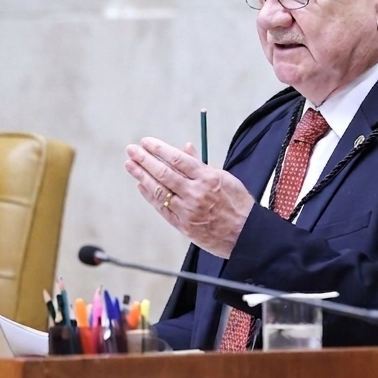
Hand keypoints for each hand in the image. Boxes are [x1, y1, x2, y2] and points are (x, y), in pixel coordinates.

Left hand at [124, 136, 256, 258]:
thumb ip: (202, 164)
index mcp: (207, 178)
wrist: (246, 236)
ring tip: (130, 165)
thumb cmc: (238, 204)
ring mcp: (188, 211)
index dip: (159, 149)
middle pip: (164, 173)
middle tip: (131, 150)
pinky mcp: (183, 226)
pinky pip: (162, 208)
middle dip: (144, 159)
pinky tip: (141, 185)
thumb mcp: (224, 178)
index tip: (146, 142)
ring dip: (142, 176)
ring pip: (159, 190)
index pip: (177, 159)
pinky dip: (150, 196)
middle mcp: (195, 193)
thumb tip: (185, 148)